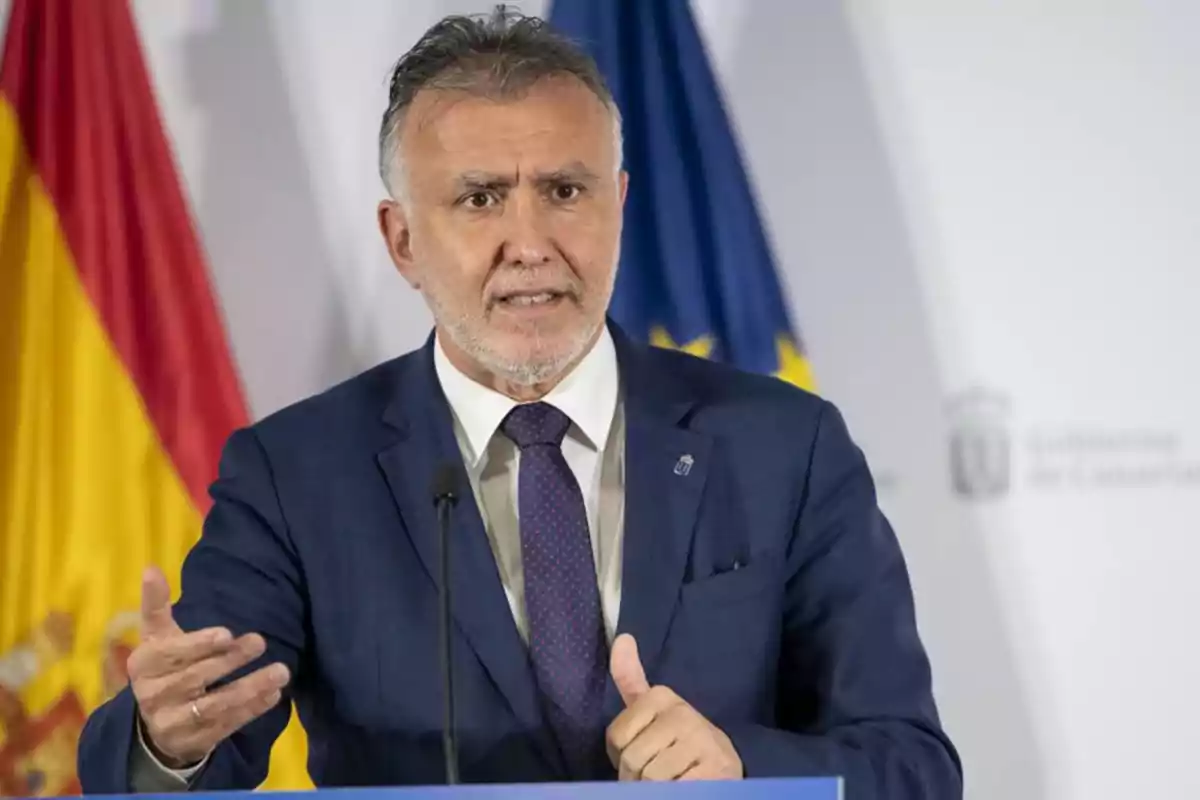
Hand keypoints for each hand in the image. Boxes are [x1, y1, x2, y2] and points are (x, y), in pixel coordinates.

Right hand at [128, 567, 289, 767]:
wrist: (155, 723)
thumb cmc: (164, 668)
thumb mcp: (157, 637)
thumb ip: (155, 605)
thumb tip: (151, 568)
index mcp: (143, 666)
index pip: (170, 654)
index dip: (198, 644)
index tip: (227, 633)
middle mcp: (153, 696)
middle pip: (196, 677)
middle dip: (230, 660)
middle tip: (260, 641)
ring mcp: (172, 722)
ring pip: (215, 705)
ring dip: (250, 688)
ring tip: (282, 672)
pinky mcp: (195, 741)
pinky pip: (227, 726)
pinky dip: (252, 710)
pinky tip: (273, 695)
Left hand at [606, 634, 742, 780]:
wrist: (725, 764)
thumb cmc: (678, 738)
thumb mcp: (654, 708)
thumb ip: (630, 678)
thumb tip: (622, 638)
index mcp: (661, 696)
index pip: (616, 737)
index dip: (621, 756)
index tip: (642, 752)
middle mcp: (682, 714)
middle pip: (631, 760)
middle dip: (636, 776)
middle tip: (656, 773)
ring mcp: (701, 742)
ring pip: (650, 779)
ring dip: (655, 789)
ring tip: (671, 781)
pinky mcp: (716, 771)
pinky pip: (673, 791)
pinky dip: (674, 793)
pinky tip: (685, 786)